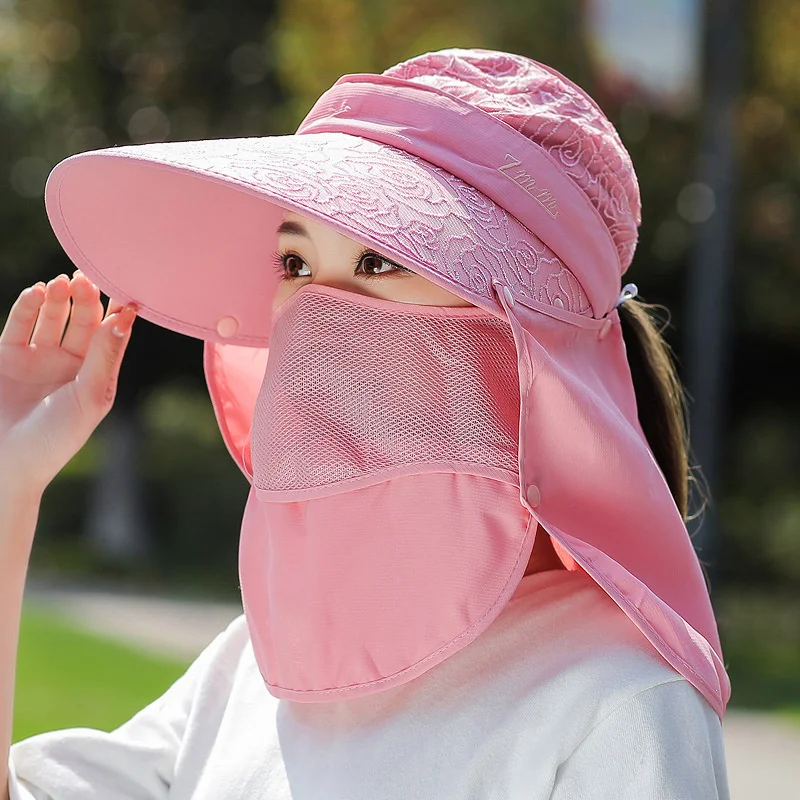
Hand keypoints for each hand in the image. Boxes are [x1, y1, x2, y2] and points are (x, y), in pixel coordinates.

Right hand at [0, 271, 136, 493]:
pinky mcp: (6, 356)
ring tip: (62, 284)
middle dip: (86, 299)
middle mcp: (70, 363)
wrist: (4, 464)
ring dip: (59, 298)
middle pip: (83, 319)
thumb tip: (126, 316)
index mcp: (96, 374)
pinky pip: (20, 323)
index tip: (125, 284)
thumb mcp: (89, 396)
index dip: (117, 309)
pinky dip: (28, 305)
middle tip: (86, 280)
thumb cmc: (56, 438)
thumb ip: (105, 355)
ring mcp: (38, 358)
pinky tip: (37, 292)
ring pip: (53, 316)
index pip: (111, 333)